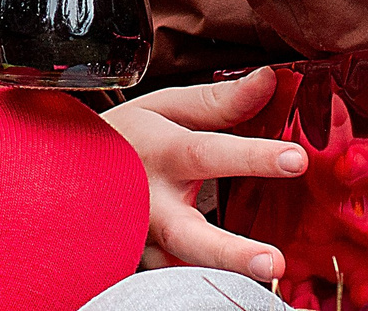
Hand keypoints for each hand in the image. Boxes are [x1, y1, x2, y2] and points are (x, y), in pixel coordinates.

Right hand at [104, 70, 305, 278]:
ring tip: (262, 282)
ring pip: (177, 267)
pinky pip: (172, 277)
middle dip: (231, 251)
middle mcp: (150, 203)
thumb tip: (269, 80)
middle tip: (273, 262)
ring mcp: (143, 240)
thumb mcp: (167, 107)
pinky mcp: (141, 262)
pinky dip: (201, 282)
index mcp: (161, 153)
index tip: (296, 159)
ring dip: (219, 275)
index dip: (253, 156)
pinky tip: (236, 287)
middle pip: (188, 233)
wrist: (71, 170)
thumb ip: (219, 100)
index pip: (209, 153)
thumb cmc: (127, 135)